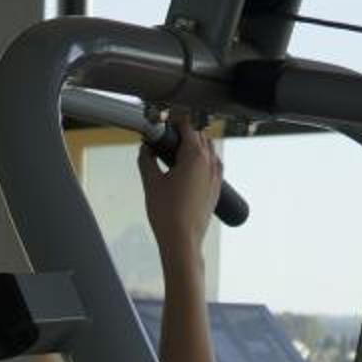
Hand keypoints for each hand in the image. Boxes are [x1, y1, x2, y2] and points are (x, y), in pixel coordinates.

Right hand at [139, 118, 223, 258]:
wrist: (182, 240)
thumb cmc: (168, 214)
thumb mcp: (151, 183)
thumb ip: (146, 160)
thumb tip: (145, 149)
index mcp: (194, 156)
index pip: (187, 126)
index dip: (174, 121)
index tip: (163, 124)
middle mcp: (209, 163)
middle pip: (200, 135)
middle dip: (184, 132)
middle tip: (166, 139)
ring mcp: (216, 175)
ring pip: (209, 149)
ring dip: (196, 145)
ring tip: (177, 152)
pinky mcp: (216, 188)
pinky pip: (214, 164)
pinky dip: (203, 159)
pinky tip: (189, 168)